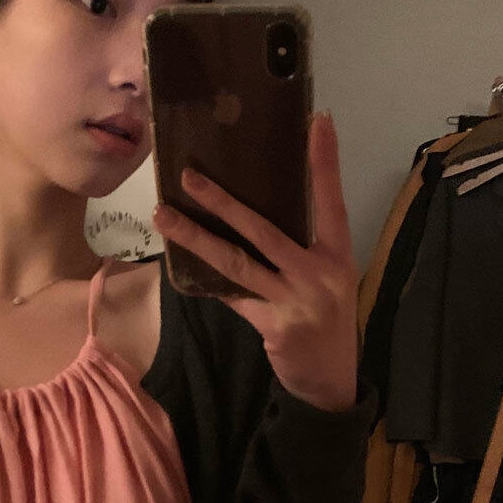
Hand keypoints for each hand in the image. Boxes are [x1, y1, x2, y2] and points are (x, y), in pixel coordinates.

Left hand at [151, 111, 358, 410]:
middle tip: (190, 177)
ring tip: (163, 216)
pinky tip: (181, 263)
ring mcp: (295, 299)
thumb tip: (253, 215)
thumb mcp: (328, 280)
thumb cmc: (326, 322)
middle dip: (223, 202)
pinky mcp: (273, 324)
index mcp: (338, 255)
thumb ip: (302, 250)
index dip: (325, 162)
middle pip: (264, 229)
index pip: (332, 200)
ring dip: (196, 238)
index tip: (319, 121)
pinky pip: (232, 296)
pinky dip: (208, 280)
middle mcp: (318, 273)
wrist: (331, 382)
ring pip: (237, 261)